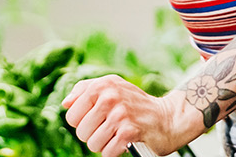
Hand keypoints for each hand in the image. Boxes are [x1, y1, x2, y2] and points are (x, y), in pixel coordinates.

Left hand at [61, 75, 203, 156]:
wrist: (169, 117)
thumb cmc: (137, 104)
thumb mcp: (113, 88)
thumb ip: (86, 91)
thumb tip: (66, 103)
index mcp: (103, 85)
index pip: (71, 115)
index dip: (82, 123)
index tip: (98, 120)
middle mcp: (110, 96)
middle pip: (81, 132)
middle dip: (93, 136)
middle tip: (110, 129)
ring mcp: (120, 114)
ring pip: (92, 144)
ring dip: (105, 145)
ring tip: (118, 135)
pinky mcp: (129, 131)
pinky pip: (107, 152)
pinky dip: (115, 152)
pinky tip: (125, 142)